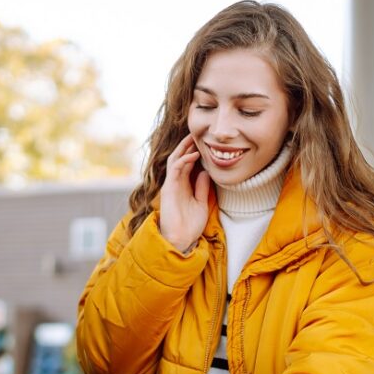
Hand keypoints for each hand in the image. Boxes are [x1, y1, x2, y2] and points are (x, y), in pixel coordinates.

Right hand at [158, 134, 210, 252]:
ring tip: (194, 138)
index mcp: (183, 185)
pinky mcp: (168, 189)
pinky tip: (194, 155)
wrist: (181, 240)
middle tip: (198, 133)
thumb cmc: (190, 225)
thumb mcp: (201, 203)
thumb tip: (205, 172)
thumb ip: (202, 188)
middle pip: (180, 158)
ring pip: (175, 160)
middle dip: (187, 145)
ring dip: (184, 148)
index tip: (204, 142)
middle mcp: (175, 183)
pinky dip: (184, 160)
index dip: (194, 151)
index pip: (187, 163)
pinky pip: (174, 170)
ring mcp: (171, 185)